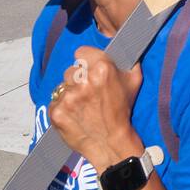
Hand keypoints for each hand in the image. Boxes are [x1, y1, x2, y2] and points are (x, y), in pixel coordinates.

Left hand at [49, 46, 144, 169]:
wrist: (111, 143)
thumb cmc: (122, 111)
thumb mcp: (134, 81)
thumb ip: (129, 61)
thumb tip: (127, 46)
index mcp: (103, 68)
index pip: (80, 52)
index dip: (86, 61)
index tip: (90, 70)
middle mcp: (84, 80)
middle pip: (71, 69)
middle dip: (78, 79)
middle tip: (88, 93)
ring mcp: (69, 97)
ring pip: (62, 86)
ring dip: (70, 93)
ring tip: (82, 106)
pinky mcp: (57, 111)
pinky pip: (55, 101)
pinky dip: (62, 107)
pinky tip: (74, 115)